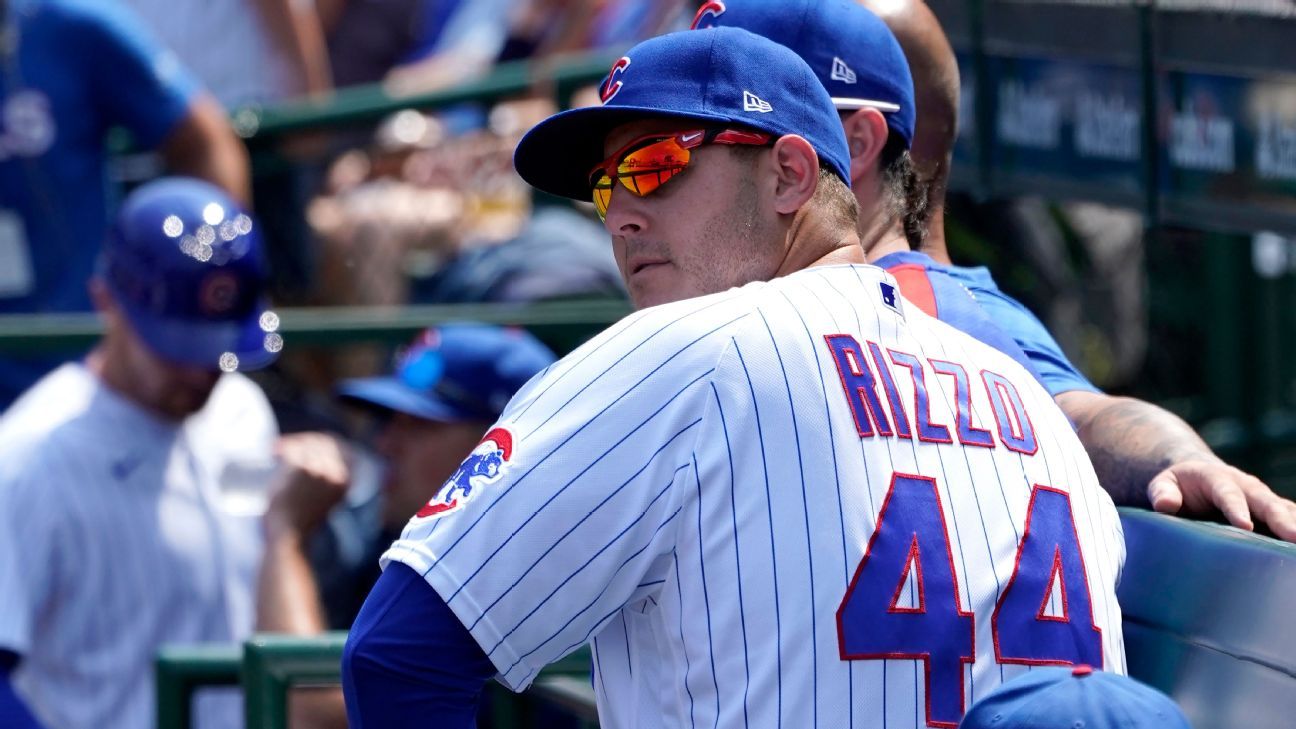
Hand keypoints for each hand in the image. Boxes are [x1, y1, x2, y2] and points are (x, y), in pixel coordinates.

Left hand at [264, 432, 351, 541]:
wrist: (289, 536)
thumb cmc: (299, 522)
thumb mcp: (319, 499)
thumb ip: (322, 480)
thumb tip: (312, 455)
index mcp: (347, 482)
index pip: (341, 449)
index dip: (323, 442)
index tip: (305, 443)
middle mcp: (339, 473)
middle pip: (324, 442)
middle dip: (303, 440)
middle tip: (282, 447)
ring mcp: (322, 470)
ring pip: (306, 444)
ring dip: (290, 444)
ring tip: (274, 450)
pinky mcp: (304, 469)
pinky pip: (292, 450)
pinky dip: (282, 448)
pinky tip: (272, 451)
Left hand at [1147, 458, 1295, 541]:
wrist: (1200, 476)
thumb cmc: (1179, 486)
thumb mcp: (1164, 484)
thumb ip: (1162, 492)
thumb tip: (1165, 506)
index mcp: (1218, 478)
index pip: (1228, 493)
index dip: (1236, 508)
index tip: (1245, 526)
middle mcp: (1247, 487)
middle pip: (1266, 502)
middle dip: (1280, 519)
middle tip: (1293, 536)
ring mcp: (1263, 499)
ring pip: (1284, 511)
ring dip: (1295, 525)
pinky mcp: (1273, 512)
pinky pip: (1291, 519)